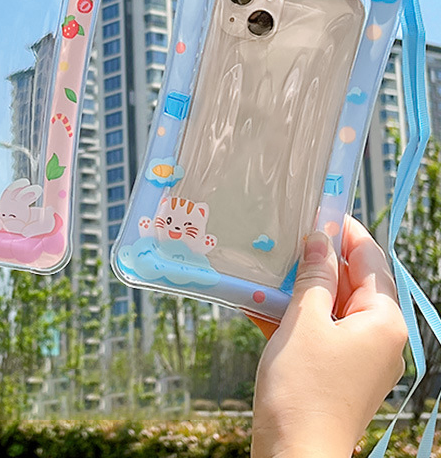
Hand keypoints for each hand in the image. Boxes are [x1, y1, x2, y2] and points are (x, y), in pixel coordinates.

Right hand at [251, 217, 406, 457]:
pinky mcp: (339, 371)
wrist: (295, 454)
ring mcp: (360, 356)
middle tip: (283, 236)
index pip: (370, 259)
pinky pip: (320, 330)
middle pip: (351, 282)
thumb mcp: (302, 320)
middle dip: (317, 259)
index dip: (344, 231)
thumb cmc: (301, 387)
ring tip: (265, 268)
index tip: (316, 208)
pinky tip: (259, 304)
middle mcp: (380, 336)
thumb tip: (319, 238)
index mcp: (382, 320)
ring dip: (299, 287)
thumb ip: (313, 275)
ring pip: (331, 305)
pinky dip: (295, 315)